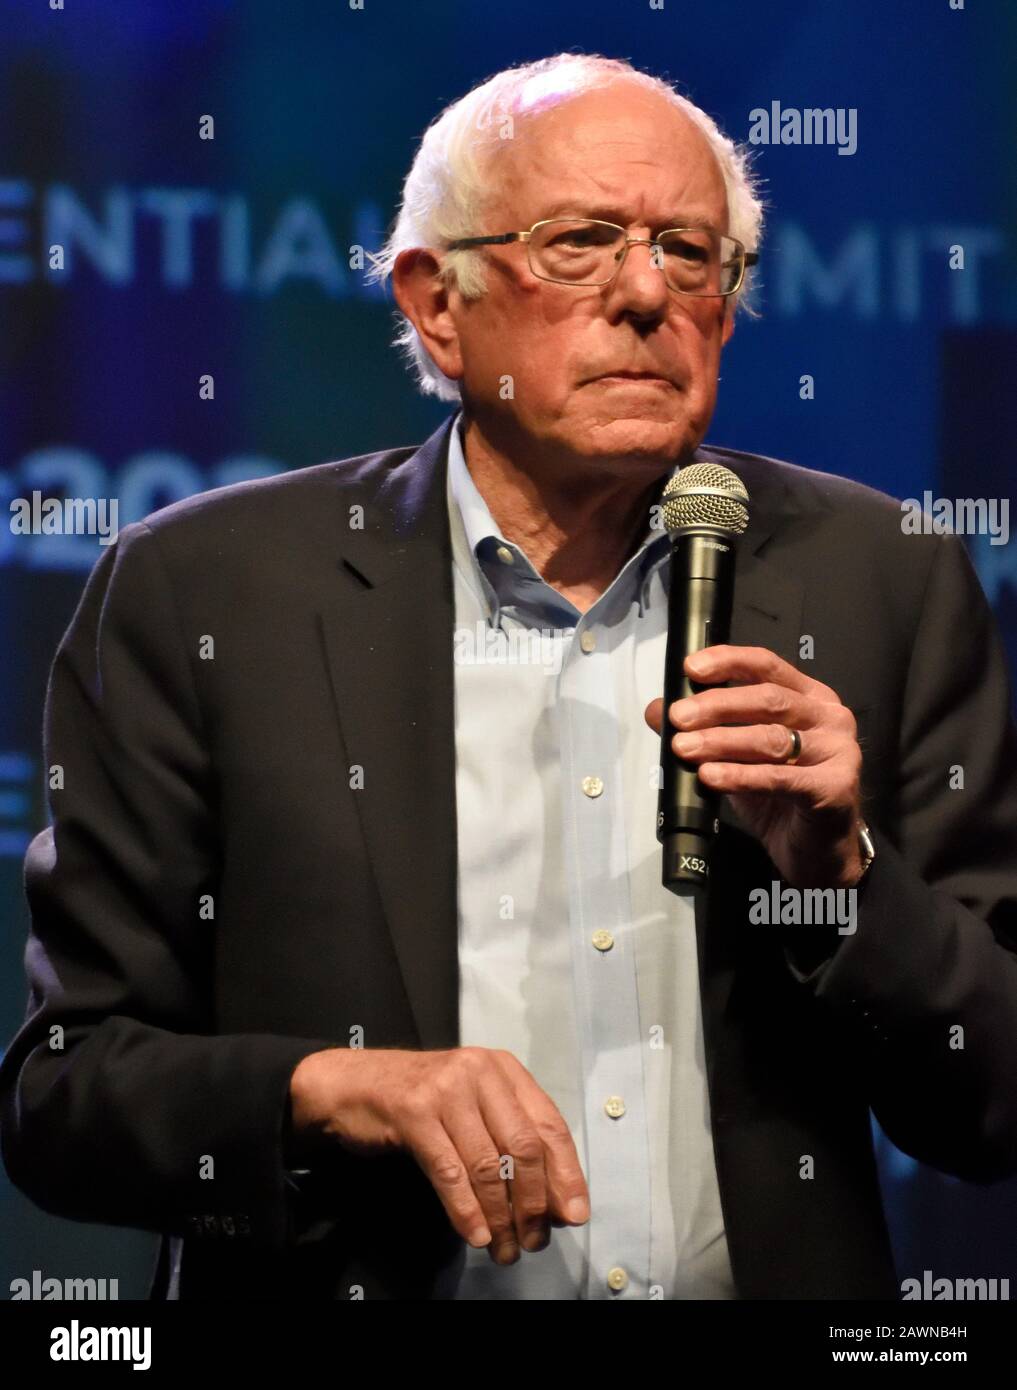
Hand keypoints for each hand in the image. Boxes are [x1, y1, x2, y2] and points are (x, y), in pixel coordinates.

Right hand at [289, 1046, 589, 1264]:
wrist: (352, 1084)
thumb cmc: (420, 1100)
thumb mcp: (473, 1107)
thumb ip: (510, 1140)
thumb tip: (555, 1201)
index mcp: (503, 1069)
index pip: (549, 1124)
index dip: (566, 1173)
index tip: (573, 1215)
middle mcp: (479, 1071)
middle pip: (523, 1146)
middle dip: (534, 1202)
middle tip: (534, 1240)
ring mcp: (446, 1088)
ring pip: (487, 1165)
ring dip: (500, 1216)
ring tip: (503, 1248)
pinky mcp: (413, 1112)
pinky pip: (450, 1171)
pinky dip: (466, 1210)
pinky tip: (475, 1234)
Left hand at [644, 644, 864, 887]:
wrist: (817, 851)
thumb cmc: (781, 798)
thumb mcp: (737, 757)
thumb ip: (704, 729)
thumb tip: (658, 709)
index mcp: (810, 697)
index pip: (768, 666)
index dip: (729, 662)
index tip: (692, 669)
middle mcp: (829, 717)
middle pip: (768, 700)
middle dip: (716, 706)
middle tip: (679, 717)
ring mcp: (839, 751)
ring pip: (771, 738)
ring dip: (721, 741)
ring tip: (684, 748)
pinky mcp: (835, 787)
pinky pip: (780, 778)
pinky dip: (740, 776)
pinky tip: (711, 776)